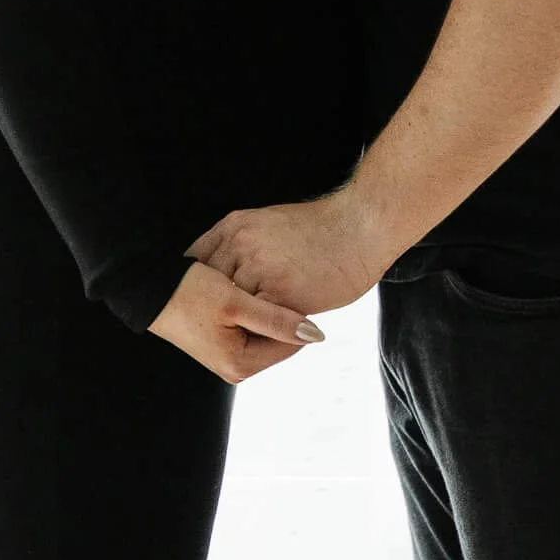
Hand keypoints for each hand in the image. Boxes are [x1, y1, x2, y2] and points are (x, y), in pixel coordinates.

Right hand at [147, 259, 323, 384]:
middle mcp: (235, 367)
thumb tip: (316, 335)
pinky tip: (241, 290)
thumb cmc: (188, 294)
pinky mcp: (220, 344)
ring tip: (249, 286)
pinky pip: (249, 327)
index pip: (291, 343)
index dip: (294, 314)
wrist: (147, 290)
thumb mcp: (236, 303)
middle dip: (278, 313)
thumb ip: (277, 320)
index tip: (287, 286)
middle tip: (266, 283)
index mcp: (240, 364)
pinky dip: (250, 309)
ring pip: (265, 331)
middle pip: (278, 339)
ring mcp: (227, 357)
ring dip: (264, 309)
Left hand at [188, 188, 391, 315]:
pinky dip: (261, 330)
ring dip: (237, 322)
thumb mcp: (270, 223)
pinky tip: (266, 335)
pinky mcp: (280, 292)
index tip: (200, 299)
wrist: (361, 224)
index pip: (197, 261)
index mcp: (234, 227)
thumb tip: (229, 267)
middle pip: (210, 287)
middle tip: (211, 325)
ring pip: (234, 307)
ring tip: (236, 337)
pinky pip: (260, 320)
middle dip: (212, 306)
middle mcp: (240, 244)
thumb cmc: (324, 229)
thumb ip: (245, 244)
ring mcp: (258, 267)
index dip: (199, 284)